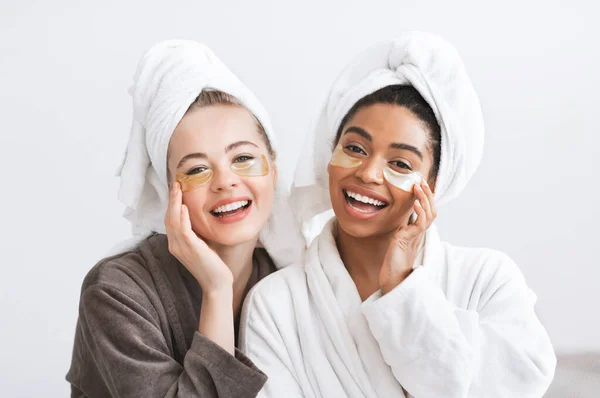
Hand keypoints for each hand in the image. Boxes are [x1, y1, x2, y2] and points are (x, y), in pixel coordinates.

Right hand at [164, 182, 232, 293]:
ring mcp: (180, 248)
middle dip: (172, 199)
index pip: (170, 220)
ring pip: (173, 221)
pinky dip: (183, 216)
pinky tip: (185, 206)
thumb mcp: (202, 244)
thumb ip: (197, 232)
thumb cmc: (212, 264)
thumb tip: (199, 216)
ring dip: (175, 203)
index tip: (176, 189)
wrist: (217, 283)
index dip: (172, 203)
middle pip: (168, 217)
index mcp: (176, 244)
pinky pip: (183, 229)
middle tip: (175, 183)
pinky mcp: (190, 249)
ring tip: (178, 188)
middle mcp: (174, 245)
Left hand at [379, 179, 436, 293]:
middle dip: (428, 194)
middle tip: (422, 181)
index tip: (420, 184)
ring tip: (418, 187)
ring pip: (429, 214)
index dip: (426, 198)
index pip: (427, 211)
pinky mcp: (410, 240)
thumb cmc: (393, 262)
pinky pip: (420, 224)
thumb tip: (402, 218)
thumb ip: (402, 229)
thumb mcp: (397, 240)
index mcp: (417, 232)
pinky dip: (419, 212)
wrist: (392, 279)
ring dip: (424, 199)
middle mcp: (420, 234)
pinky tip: (415, 203)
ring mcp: (416, 237)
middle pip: (432, 210)